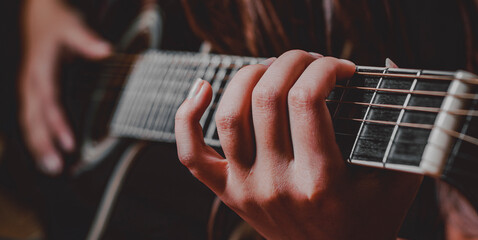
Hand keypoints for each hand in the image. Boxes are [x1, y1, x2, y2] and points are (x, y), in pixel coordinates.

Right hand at [19, 0, 110, 174]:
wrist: (39, 16)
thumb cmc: (57, 24)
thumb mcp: (71, 27)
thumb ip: (86, 40)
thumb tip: (105, 50)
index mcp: (40, 71)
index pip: (49, 103)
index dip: (58, 124)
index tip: (69, 144)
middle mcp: (31, 83)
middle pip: (32, 119)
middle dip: (41, 145)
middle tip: (54, 168)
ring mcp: (30, 90)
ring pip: (29, 122)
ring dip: (38, 146)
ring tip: (51, 168)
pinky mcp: (34, 94)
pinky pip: (32, 119)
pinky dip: (38, 137)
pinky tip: (47, 152)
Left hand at [175, 50, 422, 238]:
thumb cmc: (369, 219)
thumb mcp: (398, 179)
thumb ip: (398, 126)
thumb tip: (389, 65)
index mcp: (320, 180)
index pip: (307, 99)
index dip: (324, 68)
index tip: (341, 68)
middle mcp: (276, 184)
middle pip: (267, 97)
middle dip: (290, 61)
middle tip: (310, 60)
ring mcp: (246, 189)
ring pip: (229, 115)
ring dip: (249, 76)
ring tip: (272, 69)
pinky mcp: (228, 194)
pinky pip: (191, 154)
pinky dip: (187, 117)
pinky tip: (202, 89)